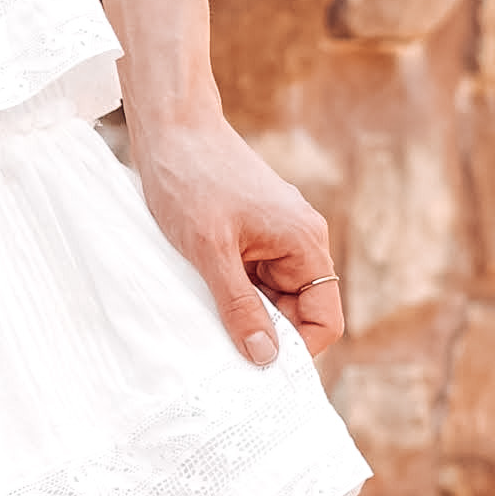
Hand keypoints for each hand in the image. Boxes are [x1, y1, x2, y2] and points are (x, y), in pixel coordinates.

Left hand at [127, 109, 340, 365]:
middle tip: (222, 354)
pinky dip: (232, 293)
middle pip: (298, 312)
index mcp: (305, 243)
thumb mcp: (210, 252)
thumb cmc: (189, 180)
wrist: (170, 125)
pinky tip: (202, 297)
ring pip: (272, 297)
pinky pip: (253, 278)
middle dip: (266, 334)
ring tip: (206, 321)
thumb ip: (239, 307)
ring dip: (245, 313)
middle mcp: (301, 240)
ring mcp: (277, 235)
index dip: (296, 350)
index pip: (324, 318)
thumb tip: (265, 358)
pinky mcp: (253, 231)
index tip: (256, 369)